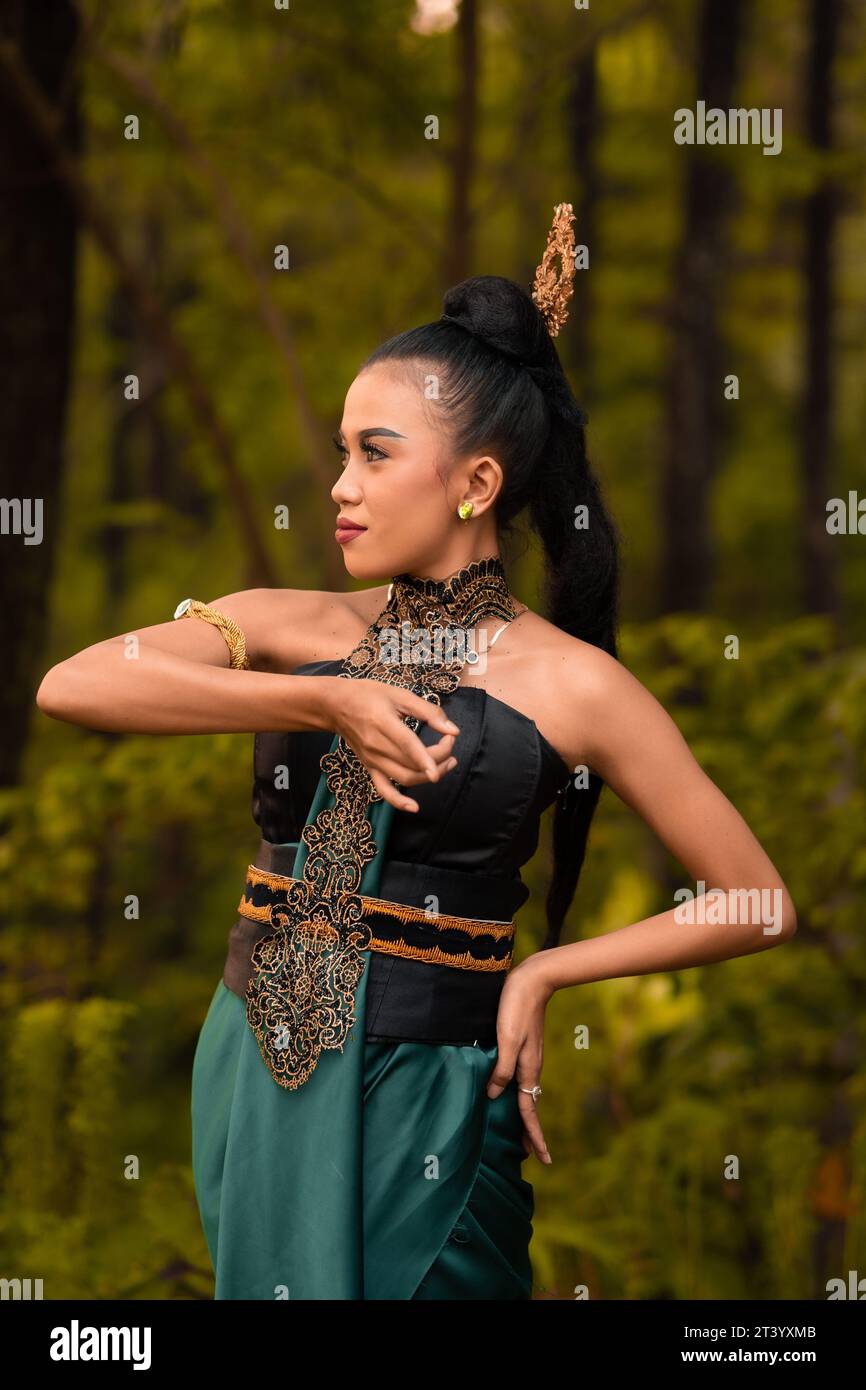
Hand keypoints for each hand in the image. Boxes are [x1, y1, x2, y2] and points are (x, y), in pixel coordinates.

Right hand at [324, 677, 460, 811]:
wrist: (335, 706)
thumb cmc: (368, 695)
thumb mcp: (400, 695)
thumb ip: (428, 712)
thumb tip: (453, 730)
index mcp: (383, 723)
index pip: (407, 744)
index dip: (427, 756)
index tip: (448, 758)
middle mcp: (376, 746)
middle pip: (412, 763)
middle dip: (440, 757)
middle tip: (450, 742)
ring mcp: (372, 760)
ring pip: (404, 778)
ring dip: (429, 776)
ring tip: (448, 763)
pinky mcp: (370, 767)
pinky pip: (384, 790)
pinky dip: (398, 802)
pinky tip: (414, 808)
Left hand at [486, 956, 554, 1164]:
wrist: (532, 980)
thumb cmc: (516, 1008)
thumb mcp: (507, 1040)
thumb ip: (501, 1069)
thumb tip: (494, 1096)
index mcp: (528, 1069)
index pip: (530, 1111)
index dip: (534, 1137)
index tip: (543, 1160)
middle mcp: (531, 1067)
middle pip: (531, 1106)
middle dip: (532, 1132)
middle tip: (532, 1156)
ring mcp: (529, 1057)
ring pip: (527, 1093)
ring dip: (525, 1115)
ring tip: (522, 1133)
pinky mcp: (524, 1047)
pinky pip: (522, 1080)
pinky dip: (519, 1095)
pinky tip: (511, 1093)